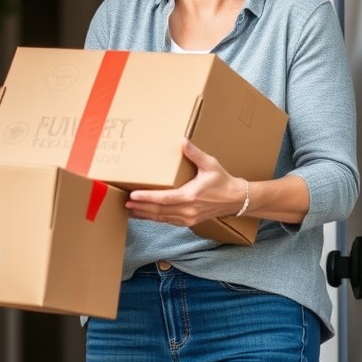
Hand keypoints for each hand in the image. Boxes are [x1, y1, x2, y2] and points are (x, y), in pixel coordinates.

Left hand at [125, 138, 245, 226]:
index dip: (146, 198)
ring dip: (145, 214)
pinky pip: (168, 221)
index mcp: (190, 196)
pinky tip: (145, 215)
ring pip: (162, 218)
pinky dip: (155, 218)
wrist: (236, 199)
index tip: (132, 195)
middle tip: (125, 203)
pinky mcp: (189, 221)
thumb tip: (182, 140)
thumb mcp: (210, 164)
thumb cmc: (222, 180)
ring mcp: (188, 218)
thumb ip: (195, 153)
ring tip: (130, 210)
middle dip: (141, 207)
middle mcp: (187, 210)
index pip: (163, 199)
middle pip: (159, 211)